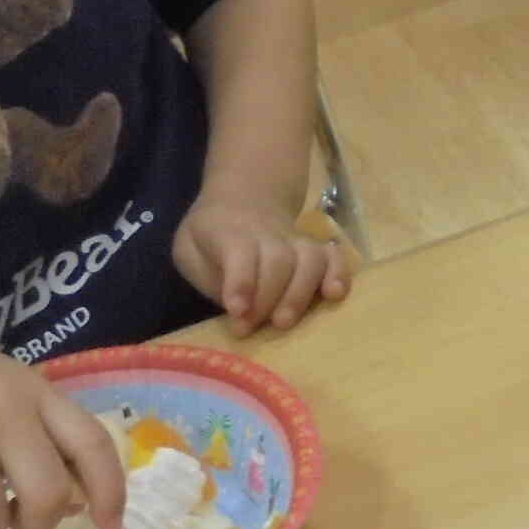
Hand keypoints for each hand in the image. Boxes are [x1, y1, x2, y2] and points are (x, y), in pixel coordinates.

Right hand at [0, 326, 127, 528]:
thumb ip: (40, 437)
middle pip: (48, 497)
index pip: (91, 443)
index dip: (111, 491)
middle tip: (9, 518)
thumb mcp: (2, 389)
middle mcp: (1, 411)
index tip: (108, 525)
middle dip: (34, 525)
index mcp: (34, 391)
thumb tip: (76, 504)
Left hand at [172, 191, 355, 335]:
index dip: (241, 281)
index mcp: (228, 231)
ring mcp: (295, 240)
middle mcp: (267, 234)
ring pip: (310, 258)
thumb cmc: (210, 237)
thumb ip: (205, 274)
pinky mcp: (316, 249)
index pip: (239, 251)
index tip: (237, 311)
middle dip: (267, 297)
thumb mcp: (188, 249)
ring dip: (299, 294)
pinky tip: (334, 295)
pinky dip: (339, 275)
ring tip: (284, 322)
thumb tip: (235, 306)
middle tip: (250, 327)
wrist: (244, 201)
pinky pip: (334, 257)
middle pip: (278, 259)